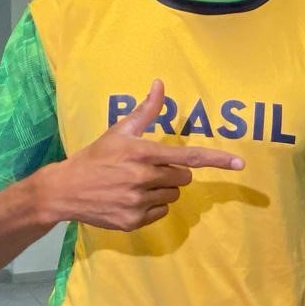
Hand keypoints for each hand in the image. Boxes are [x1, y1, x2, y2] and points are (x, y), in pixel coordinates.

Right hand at [40, 79, 243, 230]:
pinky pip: (161, 213)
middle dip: (174, 173)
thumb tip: (161, 83)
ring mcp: (137, 202)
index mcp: (142, 153)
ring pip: (173, 196)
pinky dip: (153, 206)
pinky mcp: (133, 221)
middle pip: (184, 178)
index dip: (217, 160)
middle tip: (150, 168)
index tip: (239, 164)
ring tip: (137, 183)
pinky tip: (132, 199)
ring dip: (163, 190)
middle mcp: (142, 178)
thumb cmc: (96, 156)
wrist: (65, 189)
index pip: (188, 157)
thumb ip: (146, 110)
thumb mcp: (120, 131)